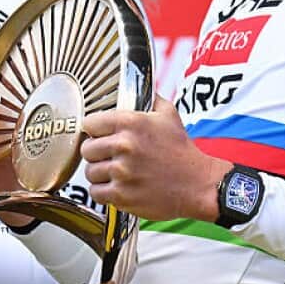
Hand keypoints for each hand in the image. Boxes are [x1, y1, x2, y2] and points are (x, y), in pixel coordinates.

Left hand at [80, 95, 230, 221]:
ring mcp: (121, 172)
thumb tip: (139, 87)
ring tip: (114, 172)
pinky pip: (95, 193)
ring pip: (90, 172)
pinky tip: (116, 186)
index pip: (90, 123)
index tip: (98, 135)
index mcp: (130, 123)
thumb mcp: (168, 115)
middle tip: (107, 156)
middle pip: (87, 149)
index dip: (94, 130)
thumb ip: (149, 98)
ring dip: (100, 173)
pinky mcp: (122, 196)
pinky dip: (103, 192)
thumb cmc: (182, 151)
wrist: (197, 184)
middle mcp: (123, 146)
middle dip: (96, 153)